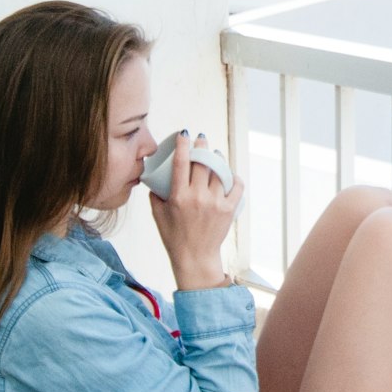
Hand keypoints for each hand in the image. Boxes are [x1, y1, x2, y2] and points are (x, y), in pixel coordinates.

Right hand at [149, 132, 243, 290]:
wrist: (195, 257)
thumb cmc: (174, 237)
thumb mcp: (158, 215)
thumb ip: (155, 195)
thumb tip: (155, 177)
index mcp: (178, 197)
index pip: (180, 163)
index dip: (182, 145)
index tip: (184, 134)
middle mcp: (197, 197)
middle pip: (202, 162)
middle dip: (201, 146)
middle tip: (201, 140)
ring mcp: (215, 203)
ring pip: (219, 171)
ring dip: (217, 159)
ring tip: (214, 154)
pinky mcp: (228, 210)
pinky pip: (236, 186)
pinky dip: (233, 177)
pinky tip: (228, 173)